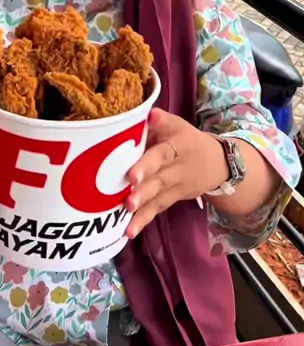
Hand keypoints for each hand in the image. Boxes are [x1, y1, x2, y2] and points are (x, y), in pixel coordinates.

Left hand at [125, 109, 227, 238]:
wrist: (219, 163)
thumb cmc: (187, 139)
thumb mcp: (178, 124)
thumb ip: (161, 120)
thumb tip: (148, 112)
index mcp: (176, 146)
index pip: (161, 155)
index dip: (147, 165)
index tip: (131, 176)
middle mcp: (178, 168)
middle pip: (160, 181)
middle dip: (144, 192)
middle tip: (128, 203)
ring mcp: (177, 187)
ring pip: (159, 199)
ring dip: (143, 213)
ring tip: (127, 226)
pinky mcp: (174, 199)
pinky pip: (159, 210)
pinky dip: (144, 221)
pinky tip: (129, 233)